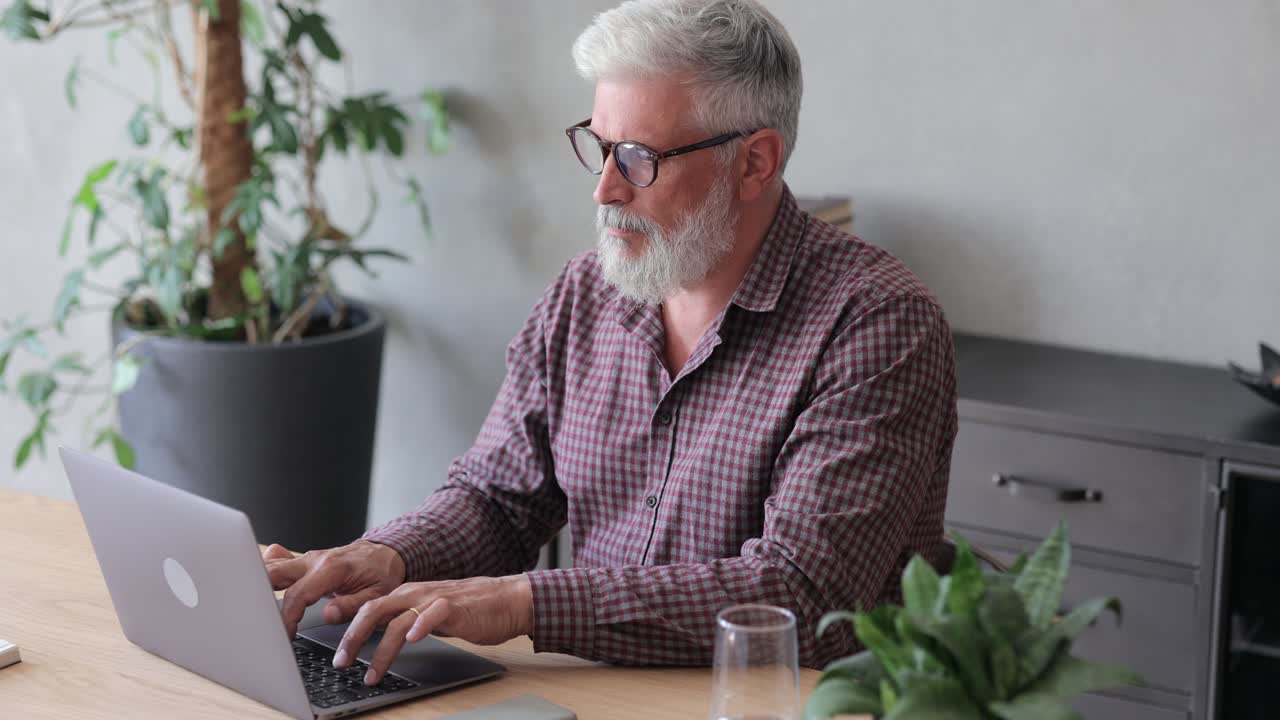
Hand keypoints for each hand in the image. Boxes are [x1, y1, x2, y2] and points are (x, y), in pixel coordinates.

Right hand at [262, 540, 406, 637]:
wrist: (385, 554)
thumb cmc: (381, 574)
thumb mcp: (377, 595)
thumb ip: (352, 605)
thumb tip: (328, 615)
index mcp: (332, 569)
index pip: (298, 594)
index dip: (287, 617)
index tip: (285, 635)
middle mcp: (314, 560)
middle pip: (274, 573)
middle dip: (259, 595)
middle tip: (256, 620)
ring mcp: (306, 559)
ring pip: (271, 565)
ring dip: (257, 583)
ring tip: (248, 606)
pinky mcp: (302, 562)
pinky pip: (277, 561)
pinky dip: (264, 571)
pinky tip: (253, 582)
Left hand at [332, 574, 532, 684]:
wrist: (507, 600)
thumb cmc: (469, 610)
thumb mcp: (428, 615)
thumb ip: (404, 621)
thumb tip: (376, 637)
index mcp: (406, 596)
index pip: (368, 608)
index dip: (347, 627)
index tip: (333, 652)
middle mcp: (415, 594)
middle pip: (374, 611)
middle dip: (353, 638)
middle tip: (341, 662)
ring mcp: (434, 599)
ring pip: (398, 619)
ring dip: (381, 648)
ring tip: (372, 672)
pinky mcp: (455, 606)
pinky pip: (433, 613)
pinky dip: (420, 625)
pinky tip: (413, 639)